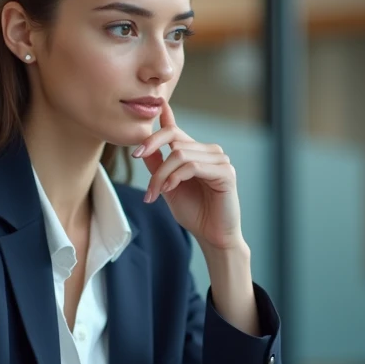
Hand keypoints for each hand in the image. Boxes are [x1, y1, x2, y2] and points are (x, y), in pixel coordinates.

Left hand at [134, 103, 242, 251]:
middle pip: (174, 142)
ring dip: (163, 175)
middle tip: (149, 190)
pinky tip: (169, 189)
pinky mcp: (226, 172)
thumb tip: (144, 145)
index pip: (175, 131)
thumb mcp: (168, 186)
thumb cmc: (194, 212)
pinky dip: (176, 177)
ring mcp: (220, 160)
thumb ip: (158, 165)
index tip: (138, 144)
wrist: (212, 236)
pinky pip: (193, 166)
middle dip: (156, 167)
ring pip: (181, 154)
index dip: (158, 127)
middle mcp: (210, 151)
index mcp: (197, 151)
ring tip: (157, 193)